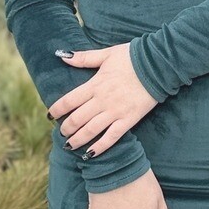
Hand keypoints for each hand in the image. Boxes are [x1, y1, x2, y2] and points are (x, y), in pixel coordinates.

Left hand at [49, 41, 157, 159]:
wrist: (158, 65)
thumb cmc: (132, 57)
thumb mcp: (106, 54)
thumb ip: (83, 58)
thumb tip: (62, 55)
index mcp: (95, 84)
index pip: (69, 100)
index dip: (57, 109)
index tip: (50, 115)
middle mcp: (102, 101)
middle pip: (77, 118)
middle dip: (66, 128)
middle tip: (61, 133)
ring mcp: (115, 112)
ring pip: (91, 130)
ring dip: (77, 140)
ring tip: (69, 146)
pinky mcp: (129, 120)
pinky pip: (112, 137)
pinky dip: (100, 147)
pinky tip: (91, 154)